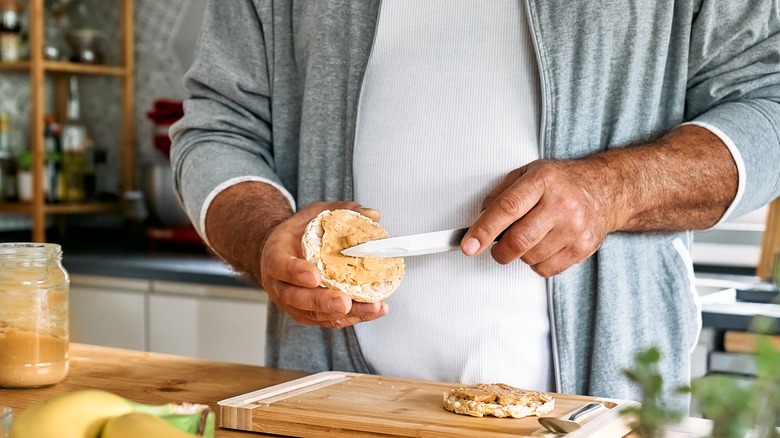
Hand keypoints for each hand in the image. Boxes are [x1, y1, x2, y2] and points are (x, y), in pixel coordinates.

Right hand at [257, 201, 388, 327]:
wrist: (281, 253)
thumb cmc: (297, 234)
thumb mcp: (315, 214)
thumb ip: (342, 211)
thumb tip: (374, 215)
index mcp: (275, 256)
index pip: (281, 265)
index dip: (296, 272)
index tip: (314, 276)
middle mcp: (279, 284)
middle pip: (296, 298)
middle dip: (322, 301)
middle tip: (344, 302)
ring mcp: (292, 303)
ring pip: (315, 314)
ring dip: (345, 314)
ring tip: (372, 308)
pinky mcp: (307, 313)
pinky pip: (328, 320)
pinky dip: (352, 317)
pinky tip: (374, 310)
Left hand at [461, 159, 622, 276]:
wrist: (606, 190)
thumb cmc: (563, 182)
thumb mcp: (529, 173)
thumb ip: (501, 194)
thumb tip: (480, 219)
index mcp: (542, 181)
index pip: (507, 208)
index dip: (483, 230)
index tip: (468, 245)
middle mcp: (561, 203)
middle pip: (518, 240)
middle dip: (498, 250)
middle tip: (496, 247)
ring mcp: (575, 227)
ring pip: (530, 257)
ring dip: (520, 254)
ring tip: (530, 237)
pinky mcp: (584, 247)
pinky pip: (546, 269)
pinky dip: (537, 263)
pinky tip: (544, 245)